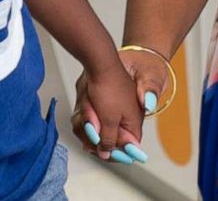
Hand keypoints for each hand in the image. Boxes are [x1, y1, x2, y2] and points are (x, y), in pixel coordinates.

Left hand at [71, 47, 170, 163]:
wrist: (100, 62)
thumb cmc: (109, 87)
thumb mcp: (109, 120)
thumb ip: (110, 140)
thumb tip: (108, 155)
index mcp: (133, 122)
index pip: (128, 148)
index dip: (113, 153)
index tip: (99, 151)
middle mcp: (125, 119)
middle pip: (109, 141)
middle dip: (95, 137)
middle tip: (88, 128)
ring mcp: (113, 112)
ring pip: (96, 131)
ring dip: (87, 125)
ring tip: (87, 112)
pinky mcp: (102, 106)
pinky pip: (89, 120)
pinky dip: (84, 115)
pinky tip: (85, 106)